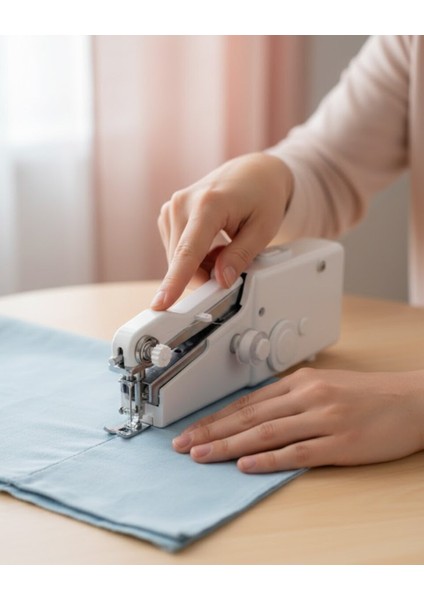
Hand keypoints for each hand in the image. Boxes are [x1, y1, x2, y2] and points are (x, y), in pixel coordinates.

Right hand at [151, 152, 292, 309]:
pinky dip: (196, 257)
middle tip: (233, 265)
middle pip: (182, 261)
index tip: (162, 302)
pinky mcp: (168, 215)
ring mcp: (172, 208)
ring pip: (178, 259)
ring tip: (225, 247)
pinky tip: (213, 243)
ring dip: (201, 266)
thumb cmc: (262, 194)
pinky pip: (177, 251)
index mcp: (208, 204)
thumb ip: (241, 256)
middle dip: (206, 275)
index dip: (175, 282)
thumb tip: (221, 280)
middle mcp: (182, 204)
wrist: (253, 172)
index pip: (188, 252)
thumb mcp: (263, 228)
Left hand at [172, 368, 423, 472]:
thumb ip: (292, 398)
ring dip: (229, 445)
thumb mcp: (326, 385)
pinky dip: (268, 458)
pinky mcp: (340, 443)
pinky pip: (297, 452)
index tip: (193, 428)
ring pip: (266, 433)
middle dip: (212, 431)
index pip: (249, 402)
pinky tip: (246, 464)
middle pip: (250, 416)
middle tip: (184, 444)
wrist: (413, 401)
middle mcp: (308, 397)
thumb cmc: (370, 395)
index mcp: (303, 382)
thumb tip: (257, 414)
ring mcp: (324, 420)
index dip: (217, 417)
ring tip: (202, 455)